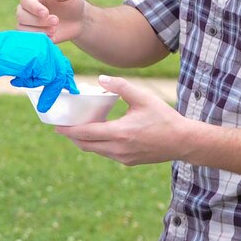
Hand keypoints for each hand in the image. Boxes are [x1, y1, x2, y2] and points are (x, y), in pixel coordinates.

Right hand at [0, 30, 77, 111]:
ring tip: (40, 101)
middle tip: (71, 93)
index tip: (70, 85)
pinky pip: (45, 80)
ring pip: (54, 76)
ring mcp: (43, 51)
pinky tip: (16, 81)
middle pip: (61, 67)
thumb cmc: (0, 55)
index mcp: (42, 41)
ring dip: (46, 90)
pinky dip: (33, 85)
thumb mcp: (22, 58)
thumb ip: (35, 65)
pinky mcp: (40, 61)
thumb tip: (47, 80)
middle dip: (64, 83)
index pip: (59, 59)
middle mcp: (46, 44)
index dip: (65, 73)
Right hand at [16, 0, 85, 43]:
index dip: (34, 8)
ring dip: (38, 30)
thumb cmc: (72, 3)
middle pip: (21, 15)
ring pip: (22, 27)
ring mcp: (27, 22)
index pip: (25, 0)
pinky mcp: (31, 34)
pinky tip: (51, 36)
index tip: (46, 13)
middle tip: (56, 21)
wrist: (77, 21)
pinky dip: (38, 38)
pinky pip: (26, 38)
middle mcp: (26, 8)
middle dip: (38, 21)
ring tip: (54, 29)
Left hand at [56, 75, 187, 165]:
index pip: (86, 133)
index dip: (69, 130)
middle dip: (72, 137)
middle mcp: (119, 149)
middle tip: (62, 127)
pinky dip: (98, 145)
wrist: (183, 141)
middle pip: (86, 145)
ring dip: (84, 142)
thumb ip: (120, 86)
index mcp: (120, 133)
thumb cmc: (164, 117)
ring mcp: (123, 158)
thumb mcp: (143, 97)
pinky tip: (98, 135)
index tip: (56, 127)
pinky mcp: (129, 161)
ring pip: (96, 151)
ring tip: (77, 130)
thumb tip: (100, 79)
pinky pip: (107, 154)